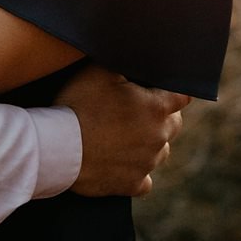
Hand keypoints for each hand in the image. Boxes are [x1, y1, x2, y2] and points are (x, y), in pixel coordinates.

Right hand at [55, 66, 188, 197]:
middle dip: (162, 115)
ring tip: (127, 136)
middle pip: (174, 124)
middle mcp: (158, 137)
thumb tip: (136, 56)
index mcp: (156, 108)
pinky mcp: (131, 184)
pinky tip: (122, 163)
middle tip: (137, 110)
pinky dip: (136, 171)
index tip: (159, 88)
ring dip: (150, 143)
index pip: (182, 96)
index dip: (171, 90)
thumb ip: (124, 62)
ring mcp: (146, 163)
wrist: (58, 148)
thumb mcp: (99, 71)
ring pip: (161, 151)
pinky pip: (145, 180)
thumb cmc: (78, 105)